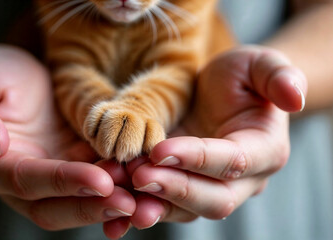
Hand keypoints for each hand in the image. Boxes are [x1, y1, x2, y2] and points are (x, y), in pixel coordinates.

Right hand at [0, 44, 135, 230]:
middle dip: (93, 208)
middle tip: (131, 204)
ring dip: (113, 204)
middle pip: (55, 207)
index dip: (63, 183)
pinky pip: (100, 185)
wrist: (19, 73)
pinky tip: (146, 182)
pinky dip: (122, 189)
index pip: (28, 182)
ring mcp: (53, 177)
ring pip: (81, 203)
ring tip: (146, 198)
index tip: (101, 182)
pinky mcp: (78, 166)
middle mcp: (23, 182)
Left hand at [103, 46, 307, 237]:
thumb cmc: (240, 77)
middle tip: (137, 176)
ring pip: (184, 211)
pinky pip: (162, 207)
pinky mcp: (181, 188)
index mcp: (263, 150)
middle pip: (212, 199)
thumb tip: (294, 97)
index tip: (161, 151)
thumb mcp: (259, 64)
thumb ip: (278, 75)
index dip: (199, 159)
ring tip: (118, 192)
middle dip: (174, 190)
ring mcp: (209, 188)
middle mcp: (240, 180)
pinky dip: (137, 211)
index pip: (233, 162)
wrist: (218, 93)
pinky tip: (112, 212)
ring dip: (151, 204)